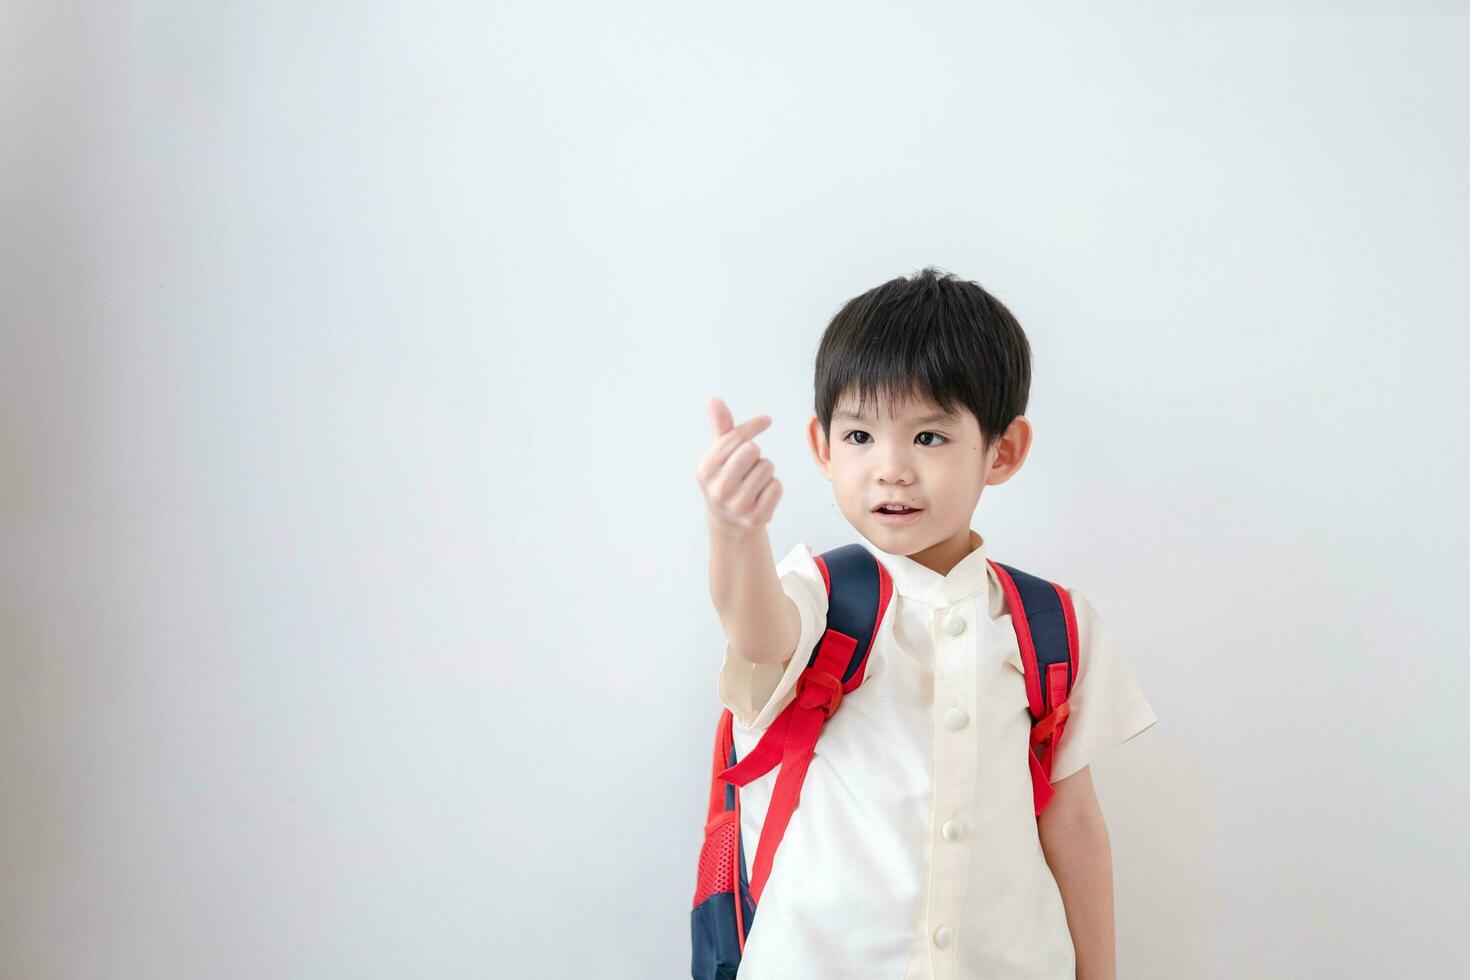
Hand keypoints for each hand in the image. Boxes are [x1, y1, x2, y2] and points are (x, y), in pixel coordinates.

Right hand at [696, 396, 782, 529]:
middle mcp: (718, 489)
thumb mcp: (719, 454)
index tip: (766, 420)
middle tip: (748, 465)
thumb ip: (720, 427)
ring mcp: (737, 506)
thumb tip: (714, 399)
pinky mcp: (755, 518)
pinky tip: (760, 496)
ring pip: (767, 467)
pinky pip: (777, 486)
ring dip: (764, 471)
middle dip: (754, 453)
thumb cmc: (726, 479)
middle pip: (752, 450)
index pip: (734, 438)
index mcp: (705, 469)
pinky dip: (773, 488)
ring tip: (752, 482)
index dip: (753, 426)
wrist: (729, 523)